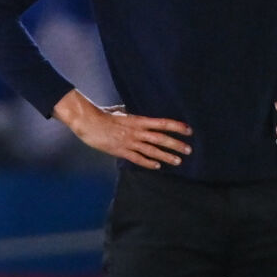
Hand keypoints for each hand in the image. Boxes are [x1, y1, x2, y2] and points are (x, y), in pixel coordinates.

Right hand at [53, 90, 190, 168]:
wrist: (88, 123)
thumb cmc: (102, 115)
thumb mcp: (119, 111)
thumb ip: (130, 113)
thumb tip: (135, 113)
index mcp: (138, 120)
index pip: (162, 123)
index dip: (176, 127)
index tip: (188, 130)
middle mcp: (137, 131)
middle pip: (161, 139)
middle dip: (176, 144)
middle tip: (189, 150)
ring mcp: (129, 142)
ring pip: (152, 151)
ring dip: (166, 156)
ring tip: (178, 161)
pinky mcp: (121, 151)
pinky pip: (138, 159)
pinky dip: (148, 163)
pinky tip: (157, 166)